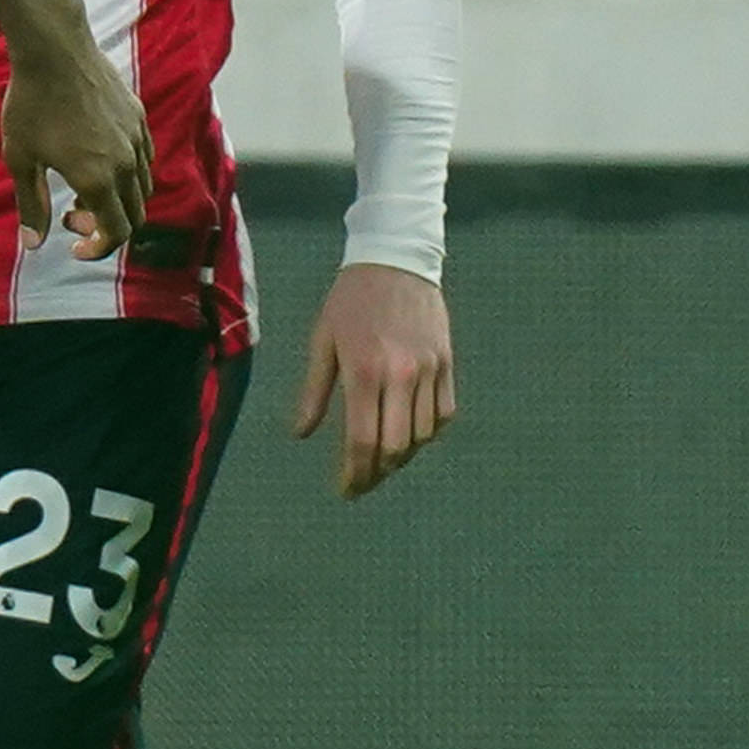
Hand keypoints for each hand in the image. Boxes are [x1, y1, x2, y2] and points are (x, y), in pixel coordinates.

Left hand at [1, 28, 151, 257]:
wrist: (54, 49)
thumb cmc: (30, 103)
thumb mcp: (20, 159)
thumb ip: (30, 204)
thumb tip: (32, 244)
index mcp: (97, 179)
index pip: (116, 233)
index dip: (98, 249)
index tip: (75, 247)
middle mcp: (126, 163)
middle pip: (135, 215)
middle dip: (106, 227)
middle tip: (71, 213)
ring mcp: (137, 138)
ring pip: (142, 187)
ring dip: (118, 200)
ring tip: (81, 184)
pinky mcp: (138, 117)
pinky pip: (144, 158)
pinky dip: (127, 173)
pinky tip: (97, 157)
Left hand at [294, 261, 456, 497]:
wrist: (396, 258)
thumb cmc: (350, 300)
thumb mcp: (323, 341)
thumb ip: (314, 391)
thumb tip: (301, 434)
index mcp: (364, 371)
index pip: (362, 441)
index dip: (354, 474)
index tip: (346, 489)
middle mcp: (400, 375)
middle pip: (395, 448)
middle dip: (376, 474)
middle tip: (362, 482)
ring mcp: (429, 370)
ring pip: (422, 436)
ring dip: (402, 456)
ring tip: (383, 460)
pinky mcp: (447, 362)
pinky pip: (444, 414)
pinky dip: (428, 433)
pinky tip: (411, 435)